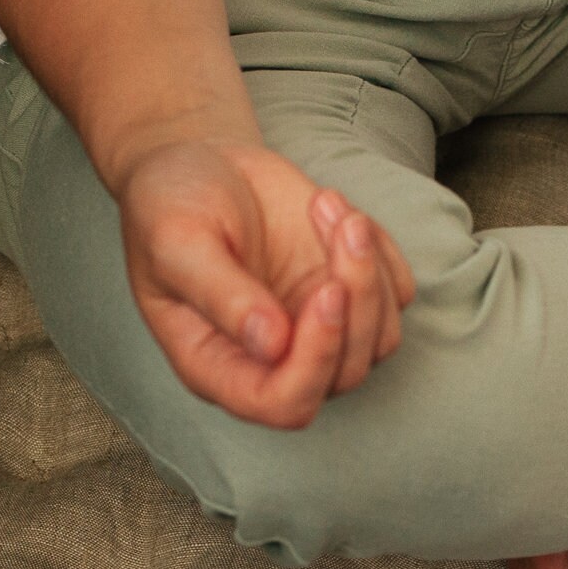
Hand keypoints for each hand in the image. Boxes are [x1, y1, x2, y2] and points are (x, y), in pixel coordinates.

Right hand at [115, 138, 417, 428]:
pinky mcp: (347, 291)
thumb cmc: (171, 206)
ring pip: (380, 338)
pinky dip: (381, 250)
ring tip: (325, 201)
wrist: (200, 164)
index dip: (315, 362)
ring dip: (369, 269)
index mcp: (219, 365)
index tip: (326, 292)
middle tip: (340, 224)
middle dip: (357, 302)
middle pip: (344, 374)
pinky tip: (333, 207)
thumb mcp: (178, 241)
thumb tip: (272, 344)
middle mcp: (275, 359)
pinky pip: (395, 294)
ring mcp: (316, 327)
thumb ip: (220, 296)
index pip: (283, 404)